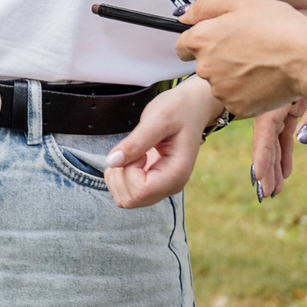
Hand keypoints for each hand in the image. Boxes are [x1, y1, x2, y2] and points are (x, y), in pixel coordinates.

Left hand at [103, 77, 221, 208]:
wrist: (193, 107)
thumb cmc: (179, 109)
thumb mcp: (157, 118)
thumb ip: (135, 142)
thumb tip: (113, 161)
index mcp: (177, 173)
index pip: (140, 191)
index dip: (128, 170)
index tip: (138, 149)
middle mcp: (171, 186)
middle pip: (130, 200)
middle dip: (120, 174)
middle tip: (132, 150)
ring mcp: (163, 186)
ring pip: (126, 199)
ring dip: (118, 176)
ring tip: (132, 153)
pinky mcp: (154, 182)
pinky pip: (128, 192)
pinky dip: (120, 176)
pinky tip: (131, 158)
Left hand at [177, 0, 306, 119]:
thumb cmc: (279, 26)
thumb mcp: (241, 1)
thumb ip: (205, 7)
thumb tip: (183, 15)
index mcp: (201, 39)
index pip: (182, 45)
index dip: (200, 41)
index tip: (217, 40)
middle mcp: (205, 67)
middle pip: (203, 65)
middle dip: (219, 58)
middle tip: (248, 48)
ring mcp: (220, 90)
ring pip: (220, 83)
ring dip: (233, 76)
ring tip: (260, 63)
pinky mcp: (237, 108)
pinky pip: (236, 99)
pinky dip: (247, 92)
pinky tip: (265, 79)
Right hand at [247, 98, 306, 201]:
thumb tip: (303, 139)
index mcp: (277, 93)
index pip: (264, 128)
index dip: (261, 154)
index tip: (258, 176)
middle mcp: (273, 99)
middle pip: (266, 138)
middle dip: (267, 166)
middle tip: (267, 194)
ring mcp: (280, 103)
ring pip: (273, 138)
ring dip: (275, 163)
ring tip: (275, 190)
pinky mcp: (288, 106)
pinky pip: (282, 132)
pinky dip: (284, 151)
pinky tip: (285, 172)